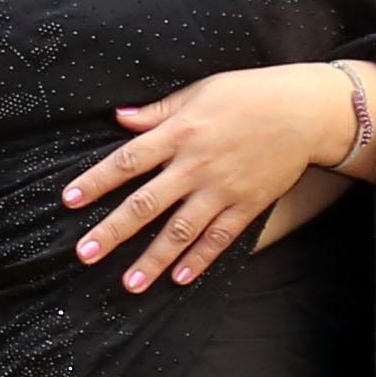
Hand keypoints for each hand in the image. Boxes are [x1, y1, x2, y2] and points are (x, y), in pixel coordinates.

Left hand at [65, 66, 364, 293]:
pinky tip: (179, 278)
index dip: (96, 181)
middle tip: (85, 255)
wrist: (306, 110)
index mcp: (180, 132)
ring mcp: (222, 189)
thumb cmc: (250, 94)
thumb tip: (119, 118)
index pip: (128, 161)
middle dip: (113, 231)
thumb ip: (158, 111)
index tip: (69, 201)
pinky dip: (199, 259)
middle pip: (146, 204)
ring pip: (180, 231)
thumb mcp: (200, 91)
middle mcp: (196, 165)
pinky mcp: (247, 205)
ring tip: (129, 284)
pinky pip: (219, 238)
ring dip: (153, 260)